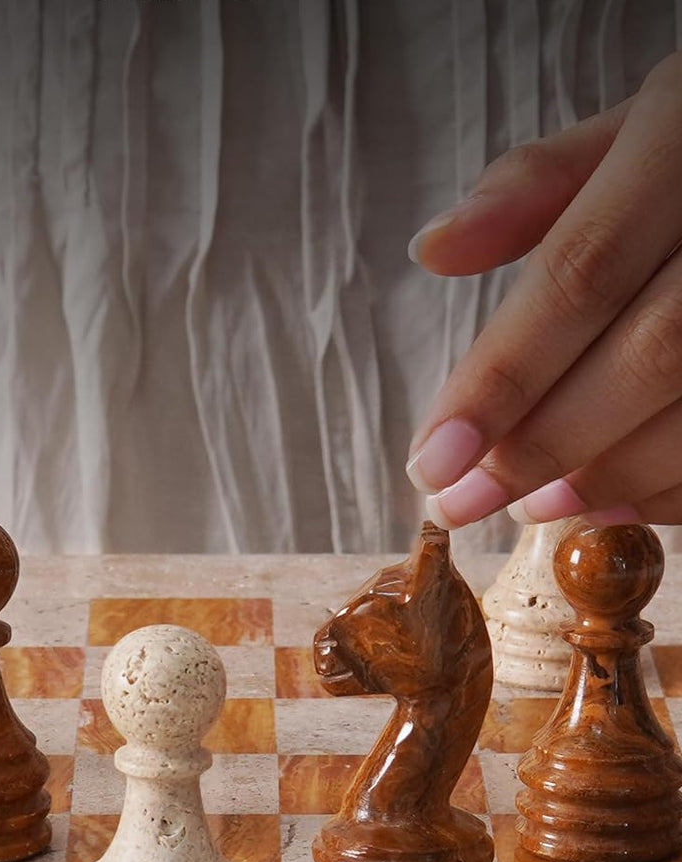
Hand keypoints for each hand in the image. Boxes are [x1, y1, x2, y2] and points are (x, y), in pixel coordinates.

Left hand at [406, 50, 681, 528]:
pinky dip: (672, 485)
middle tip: (466, 502)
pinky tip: (612, 503)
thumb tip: (432, 248)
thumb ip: (535, 184)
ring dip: (610, 475)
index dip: (502, 379)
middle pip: (650, 353)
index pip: (582, 275)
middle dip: (544, 444)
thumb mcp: (632, 127)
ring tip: (533, 507)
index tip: (430, 461)